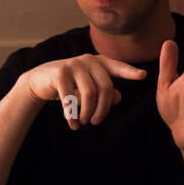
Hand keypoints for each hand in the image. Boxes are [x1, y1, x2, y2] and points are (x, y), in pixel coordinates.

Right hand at [23, 54, 146, 130]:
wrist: (40, 80)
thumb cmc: (69, 85)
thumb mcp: (88, 88)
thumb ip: (105, 92)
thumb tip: (118, 97)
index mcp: (98, 62)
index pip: (117, 67)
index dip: (130, 72)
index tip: (143, 75)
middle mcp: (88, 60)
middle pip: (105, 87)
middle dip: (103, 109)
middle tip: (96, 122)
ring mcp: (73, 64)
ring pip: (90, 93)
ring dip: (88, 112)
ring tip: (84, 122)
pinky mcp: (60, 73)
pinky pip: (71, 97)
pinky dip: (73, 114)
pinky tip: (73, 124)